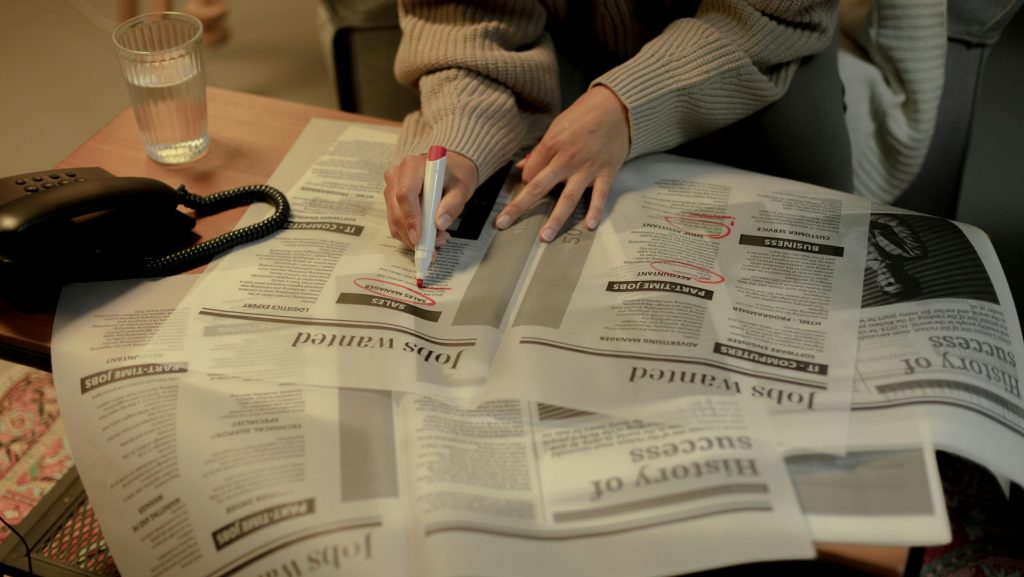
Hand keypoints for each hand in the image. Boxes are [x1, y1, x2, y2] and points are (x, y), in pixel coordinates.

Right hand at [383, 150, 478, 249]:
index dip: (410, 218)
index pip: (405, 194)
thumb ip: (452, 204)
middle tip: (434, 247)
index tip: (419, 237)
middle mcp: (396, 176)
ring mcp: (391, 189)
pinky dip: (410, 235)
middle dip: (413, 234)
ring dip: (413, 237)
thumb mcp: (462, 187)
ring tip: (438, 239)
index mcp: (412, 166)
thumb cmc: (455, 175)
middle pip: (397, 211)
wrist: (447, 170)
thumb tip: (440, 223)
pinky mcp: (392, 202)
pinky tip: (429, 236)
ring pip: (395, 220)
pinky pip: (396, 223)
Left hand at [496, 85, 628, 241]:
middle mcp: (567, 160)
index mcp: (552, 146)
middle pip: (539, 187)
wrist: (617, 107)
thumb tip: (522, 167)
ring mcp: (587, 169)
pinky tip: (589, 226)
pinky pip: (599, 196)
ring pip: (568, 198)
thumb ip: (540, 150)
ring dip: (555, 219)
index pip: (530, 173)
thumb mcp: (557, 127)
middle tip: (504, 223)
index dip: (525, 183)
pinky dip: (595, 211)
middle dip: (519, 207)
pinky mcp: (606, 173)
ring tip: (545, 237)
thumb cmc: (584, 115)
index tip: (528, 185)